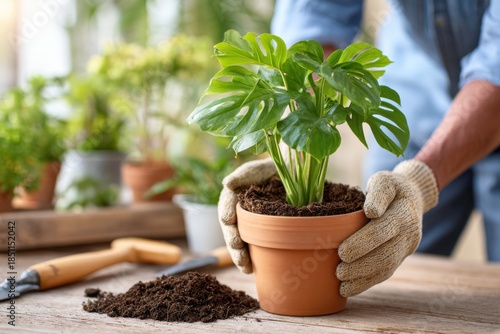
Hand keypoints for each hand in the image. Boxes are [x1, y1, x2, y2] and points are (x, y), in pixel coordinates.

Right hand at [218, 158, 275, 272]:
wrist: (291, 176)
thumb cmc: (272, 170)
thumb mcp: (258, 168)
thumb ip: (243, 174)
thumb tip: (227, 183)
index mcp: (234, 195)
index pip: (226, 205)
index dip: (226, 212)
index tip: (228, 220)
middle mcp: (237, 210)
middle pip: (231, 228)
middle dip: (233, 242)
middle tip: (238, 252)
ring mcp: (248, 222)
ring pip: (239, 240)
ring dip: (239, 255)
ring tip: (245, 267)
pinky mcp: (259, 231)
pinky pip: (252, 245)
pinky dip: (250, 257)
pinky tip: (252, 269)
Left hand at [336, 160, 438, 296]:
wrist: (412, 196)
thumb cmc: (391, 187)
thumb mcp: (385, 180)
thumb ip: (378, 193)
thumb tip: (371, 212)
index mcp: (404, 213)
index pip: (383, 230)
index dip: (363, 243)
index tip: (342, 252)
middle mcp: (409, 233)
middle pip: (385, 254)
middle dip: (360, 266)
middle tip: (338, 271)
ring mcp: (407, 247)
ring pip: (387, 268)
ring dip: (363, 279)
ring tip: (341, 284)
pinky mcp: (401, 257)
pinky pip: (385, 273)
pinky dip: (367, 282)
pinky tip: (348, 289)